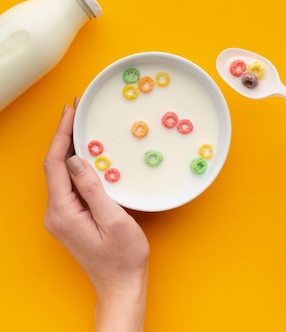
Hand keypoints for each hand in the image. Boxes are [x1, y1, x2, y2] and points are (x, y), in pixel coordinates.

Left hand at [44, 102, 148, 331]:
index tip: (70, 111)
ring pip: (59, 173)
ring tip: (80, 124)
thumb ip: (92, 189)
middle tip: (76, 110)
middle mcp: (56, 213)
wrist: (120, 285)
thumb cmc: (122, 257)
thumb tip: (76, 160)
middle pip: (53, 165)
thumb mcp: (113, 220)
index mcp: (63, 211)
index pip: (54, 164)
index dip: (61, 134)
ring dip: (68, 147)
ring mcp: (62, 216)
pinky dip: (74, 162)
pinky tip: (85, 152)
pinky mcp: (70, 217)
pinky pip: (68, 183)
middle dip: (63, 135)